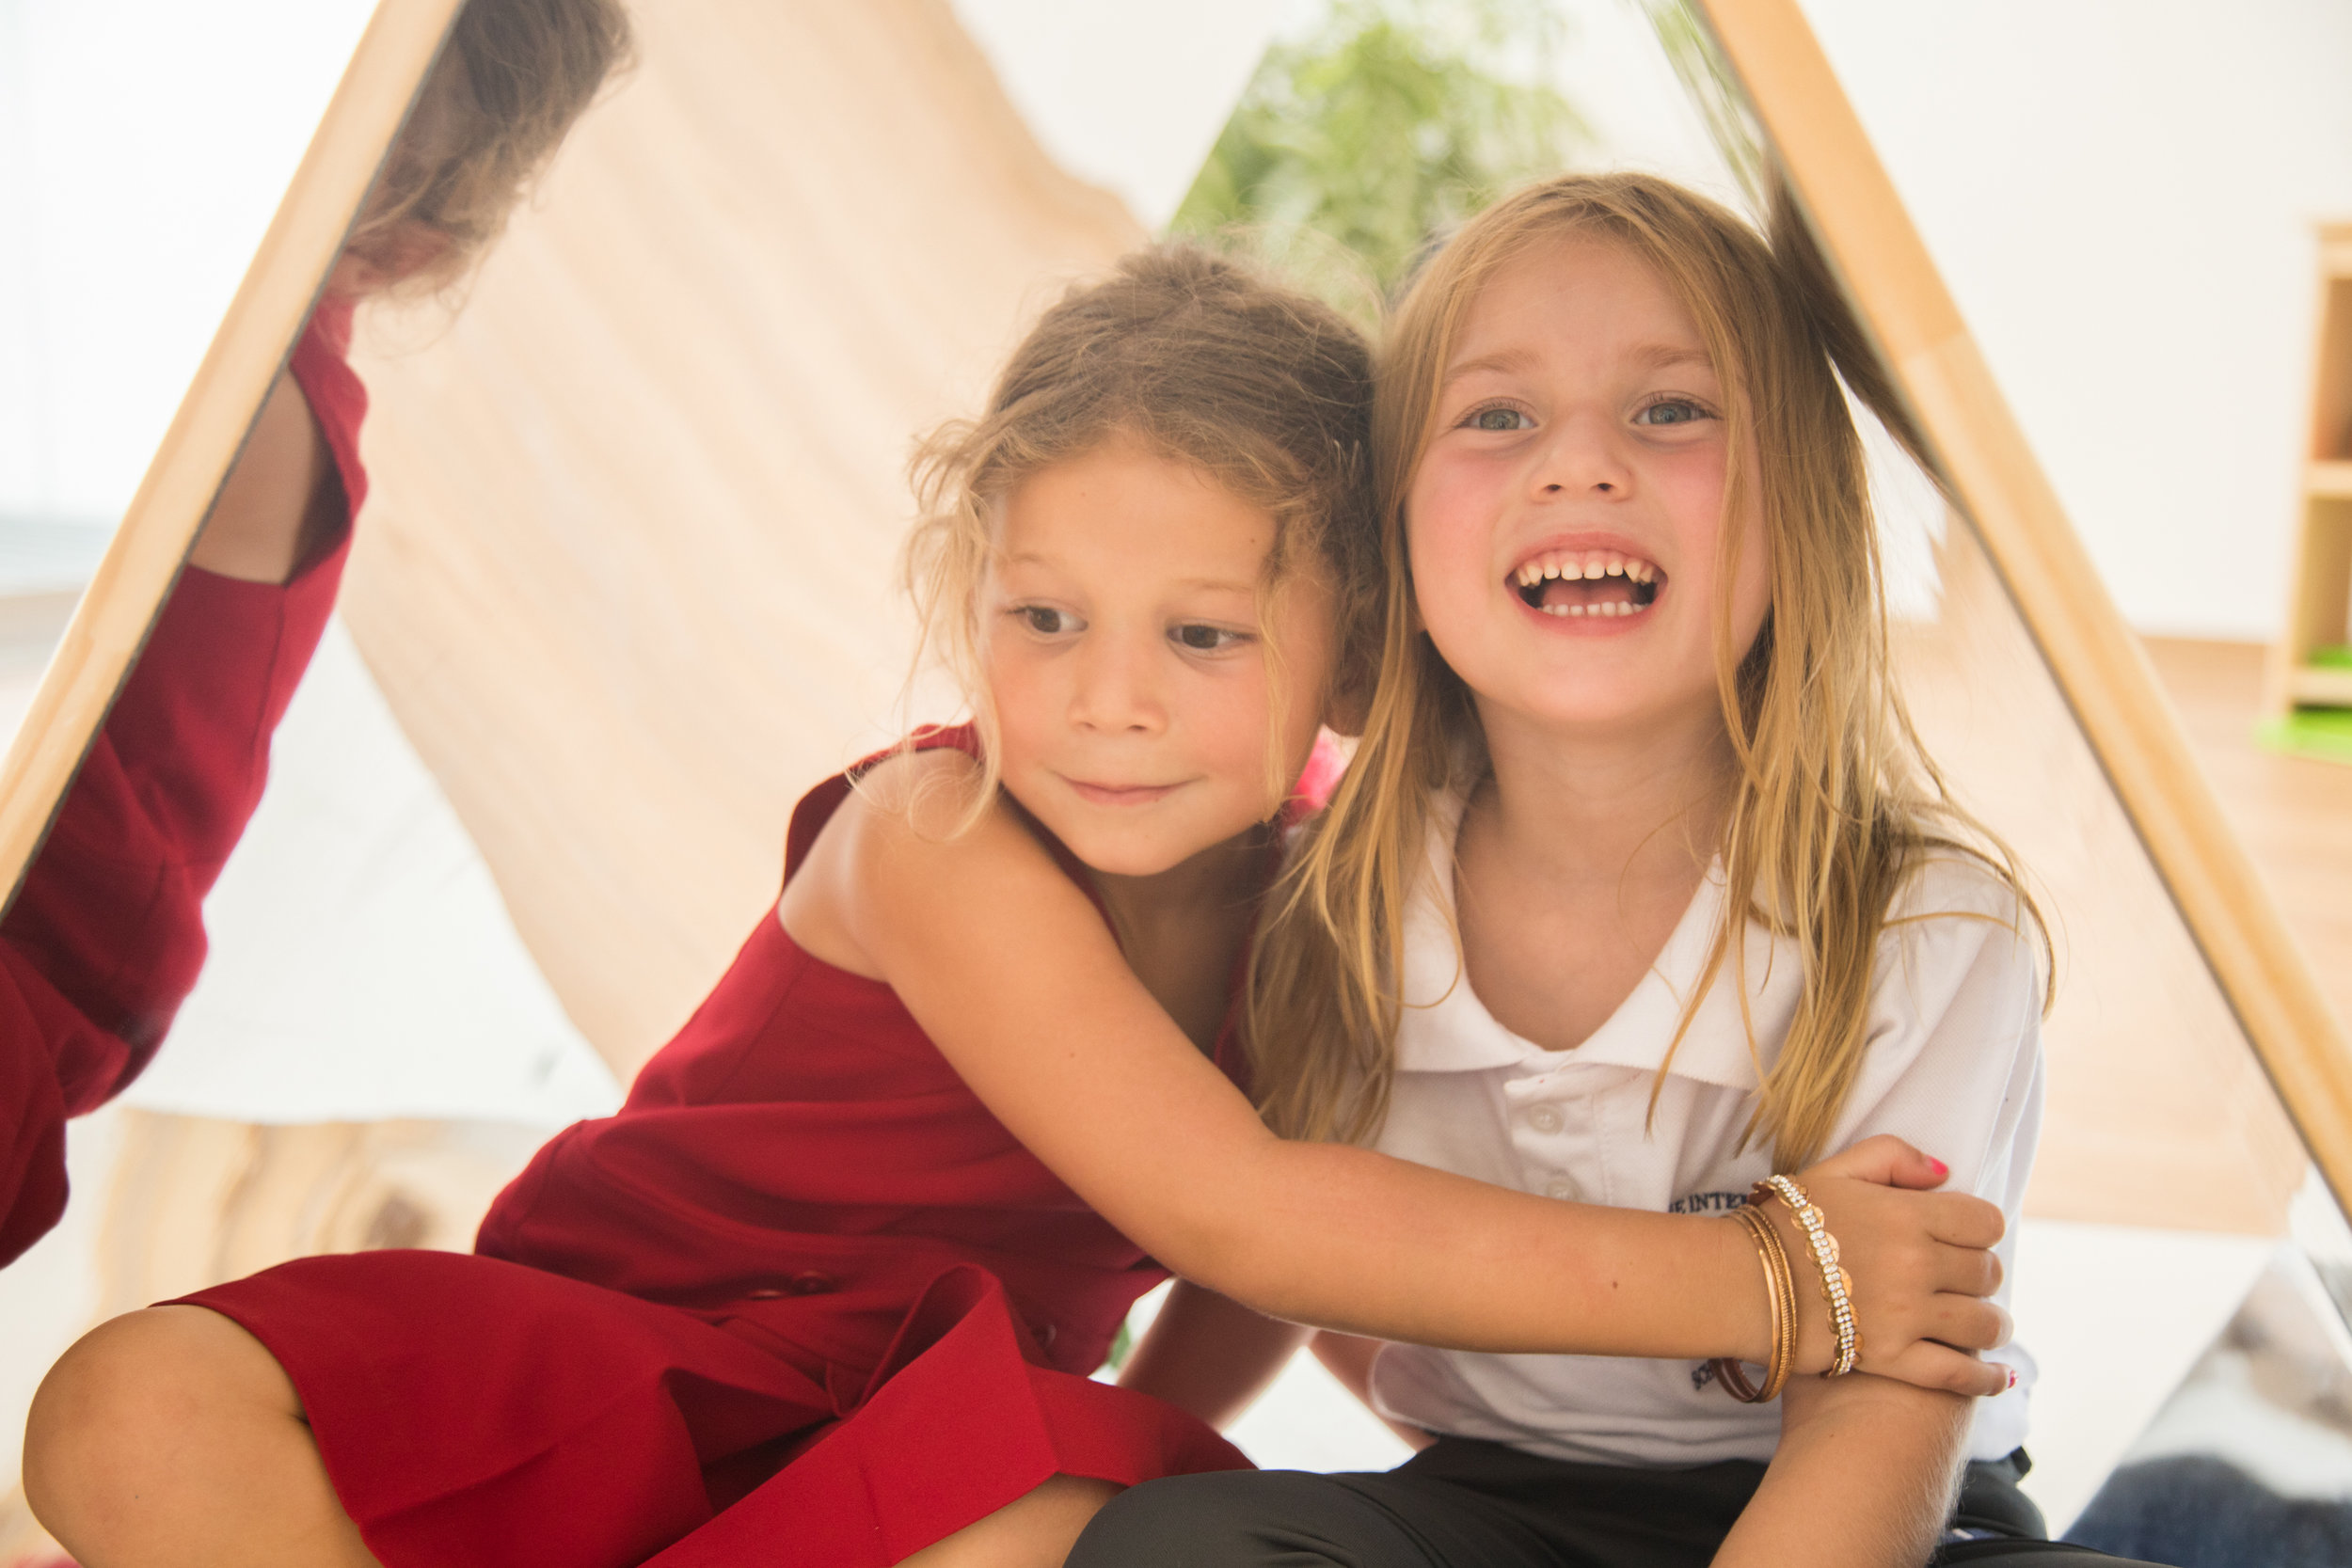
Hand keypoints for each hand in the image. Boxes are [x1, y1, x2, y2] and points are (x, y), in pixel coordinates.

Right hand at [1768, 1135, 2009, 1397]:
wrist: (1738, 1281)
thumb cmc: (1780, 1223)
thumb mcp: (1832, 1171)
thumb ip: (1891, 1156)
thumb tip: (1944, 1173)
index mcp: (1906, 1215)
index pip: (1983, 1222)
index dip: (1979, 1228)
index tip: (1964, 1236)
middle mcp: (1915, 1264)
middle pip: (1986, 1272)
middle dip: (1981, 1274)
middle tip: (1962, 1278)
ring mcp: (1907, 1315)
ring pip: (1983, 1323)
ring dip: (1991, 1324)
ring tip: (1982, 1323)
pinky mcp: (1892, 1359)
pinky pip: (1958, 1374)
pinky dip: (1985, 1378)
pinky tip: (1997, 1377)